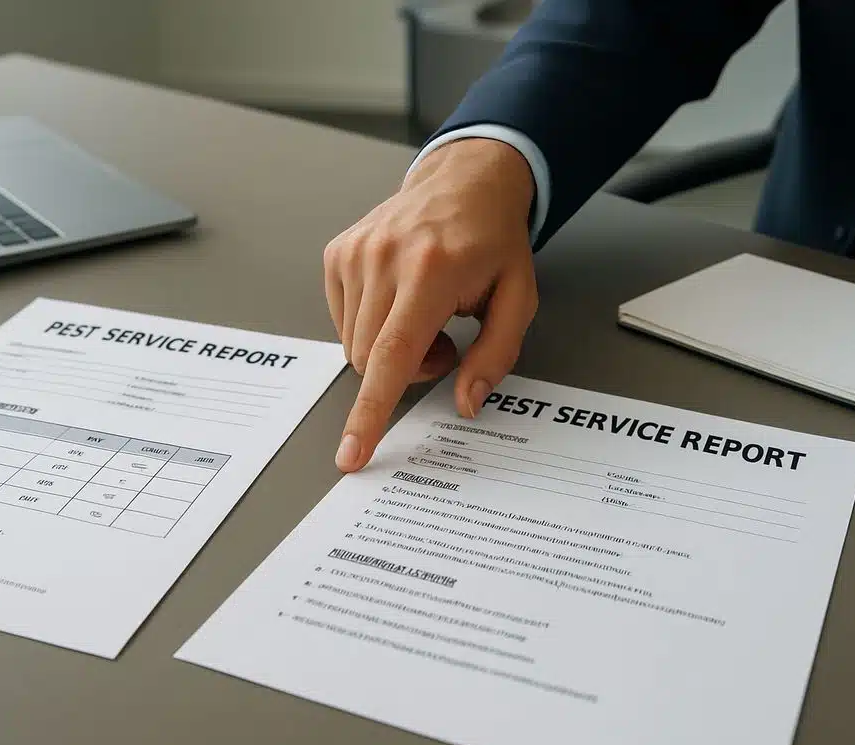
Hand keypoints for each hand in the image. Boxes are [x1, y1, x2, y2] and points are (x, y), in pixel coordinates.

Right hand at [324, 138, 539, 472]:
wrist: (463, 181)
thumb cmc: (492, 241)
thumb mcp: (517, 299)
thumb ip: (495, 356)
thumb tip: (465, 402)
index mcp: (431, 271)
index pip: (392, 356)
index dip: (371, 413)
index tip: (352, 452)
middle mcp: (384, 259)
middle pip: (370, 360)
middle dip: (405, 370)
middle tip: (443, 343)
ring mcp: (355, 253)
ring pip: (354, 344)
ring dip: (388, 347)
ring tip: (422, 314)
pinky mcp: (337, 253)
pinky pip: (342, 321)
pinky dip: (370, 325)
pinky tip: (398, 299)